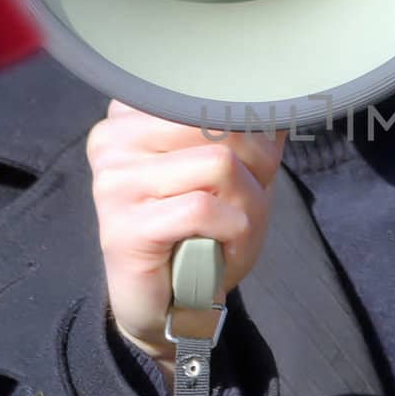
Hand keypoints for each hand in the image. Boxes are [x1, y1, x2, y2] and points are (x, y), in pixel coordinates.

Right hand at [86, 99, 286, 374]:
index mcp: (135, 114)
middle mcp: (114, 138)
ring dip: (247, 204)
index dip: (251, 128)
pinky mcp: (122, 226)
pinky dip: (233, 233)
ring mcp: (113, 181)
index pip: (213, 91)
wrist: (171, 304)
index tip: (247, 164)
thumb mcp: (234, 170)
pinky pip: (203, 210)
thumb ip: (249, 129)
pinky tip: (221, 248)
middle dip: (257, 165)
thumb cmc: (202, 231)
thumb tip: (281, 97)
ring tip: (233, 228)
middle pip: (221, 123)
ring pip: (218, 164)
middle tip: (246, 203)